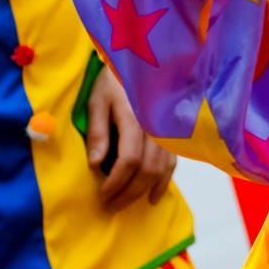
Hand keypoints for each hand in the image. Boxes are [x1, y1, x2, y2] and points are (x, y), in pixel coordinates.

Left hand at [88, 65, 176, 210]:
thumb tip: (96, 165)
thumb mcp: (97, 102)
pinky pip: (172, 163)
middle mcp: (155, 127)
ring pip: (160, 170)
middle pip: (146, 170)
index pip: (129, 160)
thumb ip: (98, 132)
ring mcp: (167, 131)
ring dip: (142, 191)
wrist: (138, 63)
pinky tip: (152, 196)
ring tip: (124, 203)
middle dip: (127, 193)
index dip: (116, 182)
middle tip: (109, 206)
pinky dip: (163, 182)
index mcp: (134, 117)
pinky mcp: (172, 135)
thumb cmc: (112, 83)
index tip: (102, 195)